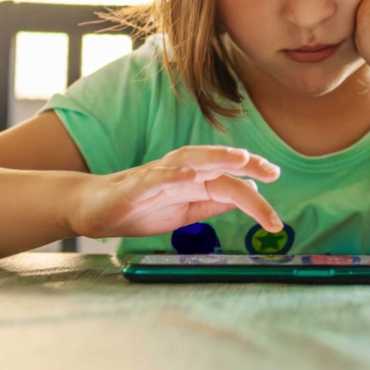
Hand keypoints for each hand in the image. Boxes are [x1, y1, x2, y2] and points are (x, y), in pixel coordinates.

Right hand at [69, 146, 281, 239]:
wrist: (92, 209)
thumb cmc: (140, 209)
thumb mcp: (185, 212)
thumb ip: (214, 204)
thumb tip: (249, 195)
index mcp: (193, 180)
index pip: (230, 182)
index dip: (255, 191)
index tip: (277, 204)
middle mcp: (179, 171)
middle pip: (215, 163)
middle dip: (244, 163)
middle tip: (271, 171)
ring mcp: (157, 175)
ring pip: (189, 160)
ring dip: (215, 157)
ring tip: (239, 159)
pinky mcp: (134, 185)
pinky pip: (155, 177)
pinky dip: (172, 174)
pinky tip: (189, 175)